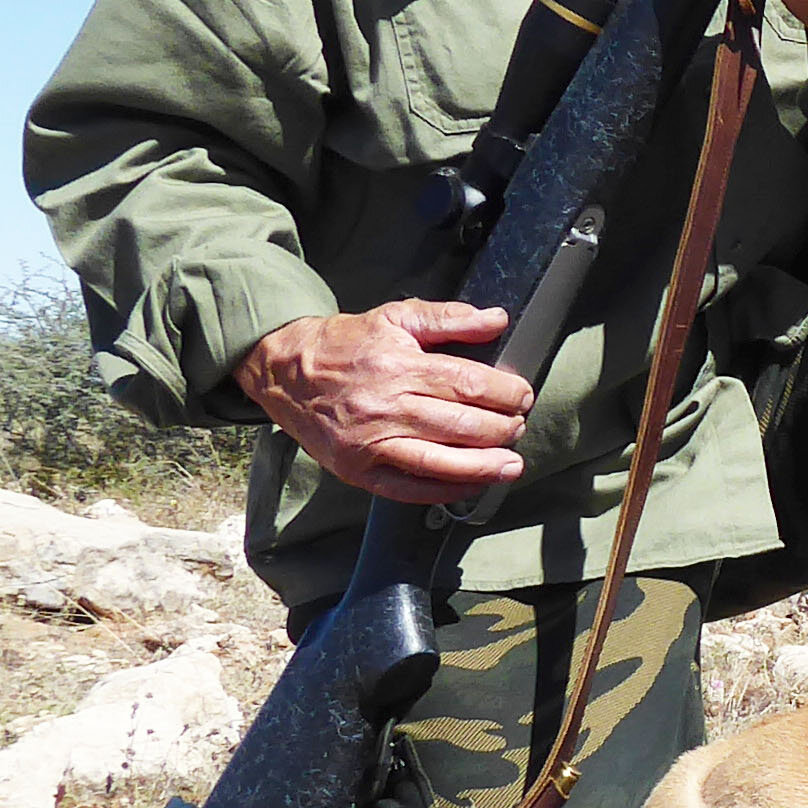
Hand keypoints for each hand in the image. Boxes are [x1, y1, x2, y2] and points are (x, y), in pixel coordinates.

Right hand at [235, 300, 533, 504]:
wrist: (285, 373)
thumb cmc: (346, 345)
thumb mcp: (395, 317)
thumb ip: (448, 318)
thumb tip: (497, 319)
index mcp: (398, 366)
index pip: (467, 383)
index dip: (504, 392)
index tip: (522, 396)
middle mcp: (385, 407)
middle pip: (460, 423)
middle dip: (501, 428)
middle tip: (519, 427)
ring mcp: (370, 443)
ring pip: (439, 461)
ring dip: (482, 466)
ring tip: (511, 465)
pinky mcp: (358, 470)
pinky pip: (409, 488)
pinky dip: (444, 490)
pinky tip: (471, 484)